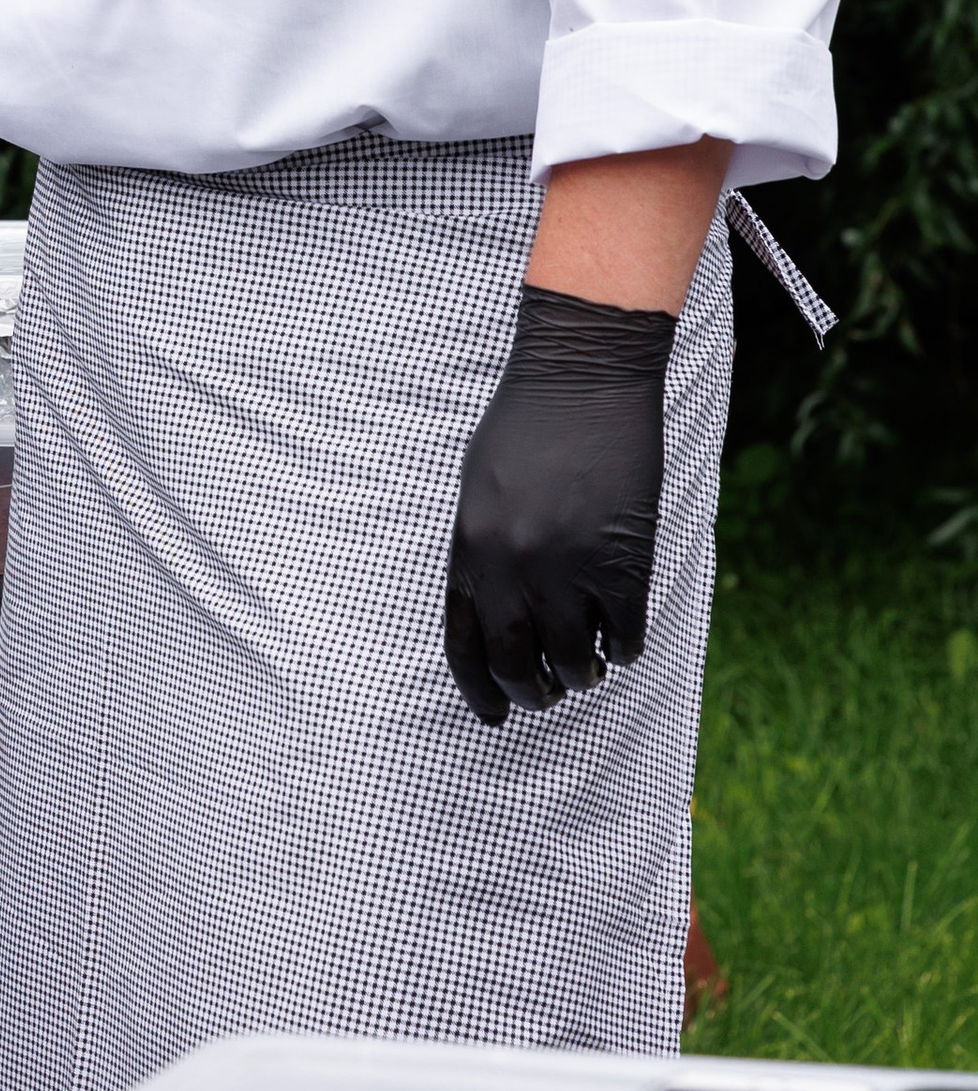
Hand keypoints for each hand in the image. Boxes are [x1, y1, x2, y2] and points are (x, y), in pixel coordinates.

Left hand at [444, 289, 673, 727]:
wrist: (582, 376)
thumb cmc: (526, 424)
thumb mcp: (478, 487)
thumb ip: (482, 551)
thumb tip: (495, 614)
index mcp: (469, 547)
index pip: (464, 645)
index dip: (479, 690)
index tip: (494, 714)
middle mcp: (512, 565)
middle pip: (517, 664)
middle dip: (533, 693)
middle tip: (548, 695)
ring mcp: (568, 565)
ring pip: (576, 659)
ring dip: (583, 674)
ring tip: (589, 667)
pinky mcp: (622, 559)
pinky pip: (626, 632)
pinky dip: (626, 646)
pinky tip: (623, 642)